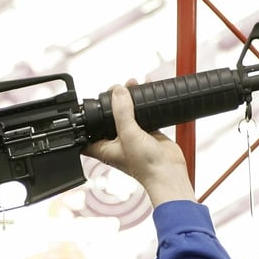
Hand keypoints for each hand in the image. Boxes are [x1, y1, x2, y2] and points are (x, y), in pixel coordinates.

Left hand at [82, 81, 195, 206]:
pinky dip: (144, 104)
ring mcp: (132, 137)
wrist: (169, 172)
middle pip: (109, 117)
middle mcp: (116, 142)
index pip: (89, 130)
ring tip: (131, 86)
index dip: (89, 116)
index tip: (93, 103)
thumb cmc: (145, 167)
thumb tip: (118, 93)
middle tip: (116, 89)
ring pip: (127, 114)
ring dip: (129, 100)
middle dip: (112, 102)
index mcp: (104, 147)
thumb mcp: (128, 134)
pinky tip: (146, 94)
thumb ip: (122, 112)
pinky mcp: (147, 134)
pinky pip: (143, 115)